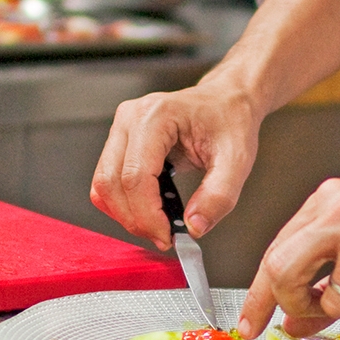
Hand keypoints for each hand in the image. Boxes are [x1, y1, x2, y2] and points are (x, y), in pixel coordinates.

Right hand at [90, 72, 264, 249]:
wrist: (226, 102)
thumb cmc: (230, 121)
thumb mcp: (236, 160)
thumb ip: (218, 196)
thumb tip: (194, 227)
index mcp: (156, 116)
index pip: (135, 176)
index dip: (147, 214)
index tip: (167, 237)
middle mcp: (130, 118)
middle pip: (110, 182)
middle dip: (134, 219)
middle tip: (163, 237)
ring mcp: (120, 128)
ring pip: (103, 185)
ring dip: (126, 214)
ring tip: (158, 226)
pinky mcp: (119, 141)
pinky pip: (107, 181)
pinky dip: (123, 204)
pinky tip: (150, 211)